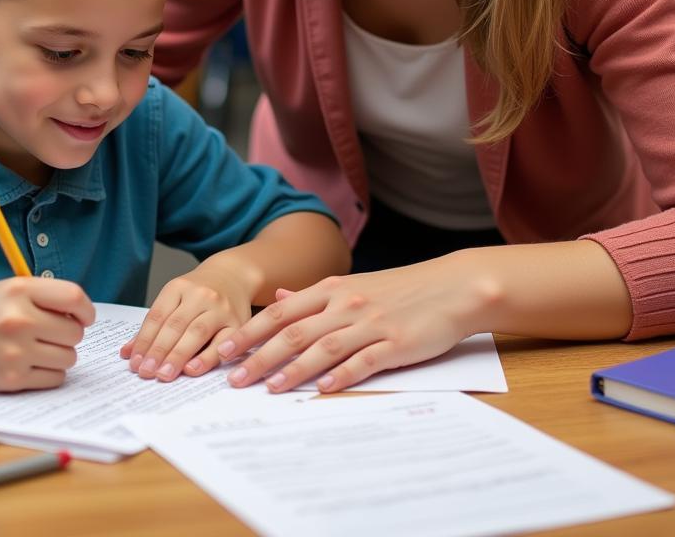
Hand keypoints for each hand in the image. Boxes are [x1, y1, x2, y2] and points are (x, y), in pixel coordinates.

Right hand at [0, 277, 94, 390]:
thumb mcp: (10, 290)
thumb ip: (46, 296)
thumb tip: (83, 315)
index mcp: (20, 291)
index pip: (74, 297)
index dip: (86, 310)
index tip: (84, 317)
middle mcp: (19, 320)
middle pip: (74, 332)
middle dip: (69, 334)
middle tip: (52, 334)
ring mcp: (15, 352)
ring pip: (69, 357)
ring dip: (61, 355)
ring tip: (40, 349)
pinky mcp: (11, 379)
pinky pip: (55, 378)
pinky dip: (50, 373)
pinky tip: (33, 365)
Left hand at [120, 262, 254, 381]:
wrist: (234, 276)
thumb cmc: (198, 294)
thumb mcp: (174, 299)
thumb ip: (153, 326)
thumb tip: (128, 354)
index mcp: (178, 286)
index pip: (157, 316)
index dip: (144, 341)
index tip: (135, 363)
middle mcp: (200, 295)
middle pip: (175, 325)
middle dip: (158, 351)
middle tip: (146, 372)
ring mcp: (220, 308)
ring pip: (196, 333)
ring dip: (178, 356)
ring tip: (164, 374)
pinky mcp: (237, 322)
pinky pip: (222, 343)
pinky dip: (206, 357)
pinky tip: (192, 369)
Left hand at [217, 255, 484, 393]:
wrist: (451, 287)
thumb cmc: (400, 289)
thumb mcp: (352, 285)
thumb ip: (313, 296)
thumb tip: (277, 299)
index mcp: (332, 289)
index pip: (280, 312)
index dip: (250, 332)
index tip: (223, 350)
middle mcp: (345, 304)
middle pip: (294, 331)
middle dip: (261, 356)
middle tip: (234, 378)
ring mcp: (370, 323)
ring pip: (324, 347)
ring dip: (294, 369)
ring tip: (270, 388)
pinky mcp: (396, 343)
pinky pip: (364, 361)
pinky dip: (342, 375)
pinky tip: (323, 390)